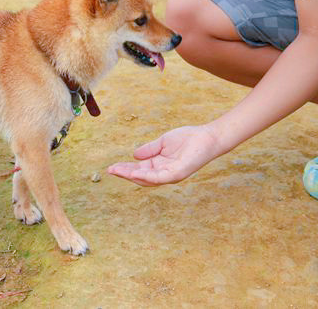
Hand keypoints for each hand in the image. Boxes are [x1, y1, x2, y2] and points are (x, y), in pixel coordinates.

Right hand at [107, 125, 222, 186]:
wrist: (207, 137)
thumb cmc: (188, 138)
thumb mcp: (163, 142)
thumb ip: (149, 149)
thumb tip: (134, 155)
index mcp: (160, 166)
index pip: (139, 169)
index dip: (125, 168)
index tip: (112, 166)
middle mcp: (164, 173)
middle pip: (140, 177)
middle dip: (125, 174)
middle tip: (110, 170)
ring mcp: (170, 175)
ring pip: (147, 179)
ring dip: (131, 176)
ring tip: (118, 171)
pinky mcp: (178, 174)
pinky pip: (159, 177)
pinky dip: (146, 176)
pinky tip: (135, 172)